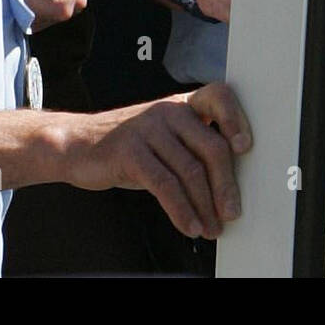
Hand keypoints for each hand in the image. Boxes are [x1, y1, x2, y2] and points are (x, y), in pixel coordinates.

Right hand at [62, 83, 250, 239]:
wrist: (78, 144)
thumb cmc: (129, 147)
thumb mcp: (164, 140)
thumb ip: (193, 151)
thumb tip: (229, 190)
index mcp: (181, 105)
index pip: (218, 96)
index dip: (236, 118)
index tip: (245, 148)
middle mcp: (167, 110)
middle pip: (211, 146)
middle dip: (226, 186)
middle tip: (232, 213)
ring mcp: (147, 128)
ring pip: (190, 171)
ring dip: (205, 207)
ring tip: (210, 228)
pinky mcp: (130, 150)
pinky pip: (164, 185)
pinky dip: (181, 210)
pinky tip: (188, 225)